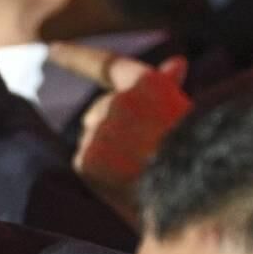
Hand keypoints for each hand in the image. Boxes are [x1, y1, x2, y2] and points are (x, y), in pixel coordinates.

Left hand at [48, 42, 192, 226]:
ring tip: (143, 173)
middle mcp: (118, 101)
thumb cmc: (201, 160)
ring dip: (110, 153)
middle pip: (100, 110)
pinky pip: (86, 164)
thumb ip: (171, 88)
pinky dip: (100, 175)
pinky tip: (126, 186)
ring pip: (93, 138)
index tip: (52, 50)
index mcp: (148, 85)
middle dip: (113, 126)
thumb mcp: (187, 117)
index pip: (106, 65)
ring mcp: (99, 130)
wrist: (194, 203)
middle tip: (145, 153)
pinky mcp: (86, 159)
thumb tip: (177, 61)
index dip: (77, 56)